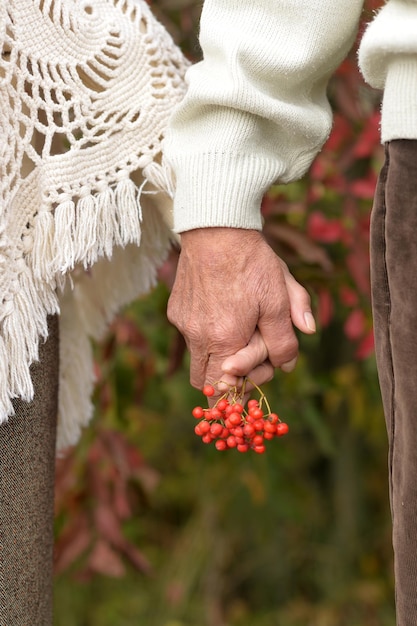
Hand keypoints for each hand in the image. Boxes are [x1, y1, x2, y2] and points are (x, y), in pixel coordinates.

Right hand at [167, 228, 315, 393]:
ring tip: (240, 327)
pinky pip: (191, 335)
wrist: (216, 228)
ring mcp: (183, 324)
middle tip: (251, 357)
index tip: (258, 377)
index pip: (226, 389)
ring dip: (219, 354)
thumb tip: (288, 366)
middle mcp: (197, 337)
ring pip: (199, 358)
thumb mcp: (279, 299)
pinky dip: (209, 334)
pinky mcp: (176, 310)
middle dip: (228, 379)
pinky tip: (224, 308)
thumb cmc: (252, 262)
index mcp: (224, 339)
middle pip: (205, 381)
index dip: (244, 388)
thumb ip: (285, 339)